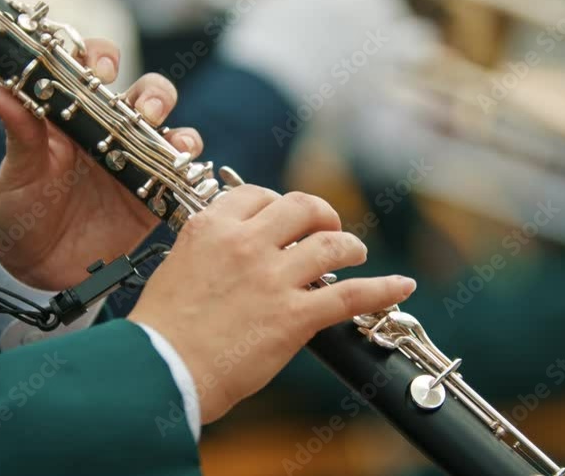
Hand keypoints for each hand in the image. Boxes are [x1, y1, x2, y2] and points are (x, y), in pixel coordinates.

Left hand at [0, 39, 201, 289]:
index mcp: (74, 115)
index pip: (95, 69)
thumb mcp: (18, 172)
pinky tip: (181, 169)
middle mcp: (110, 131)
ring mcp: (135, 162)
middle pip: (146, 93)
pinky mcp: (152, 195)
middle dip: (153, 94)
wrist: (34, 268)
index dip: (104, 57)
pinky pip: (180, 173)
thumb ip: (19, 132)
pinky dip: (188, 167)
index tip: (102, 68)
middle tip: (143, 111)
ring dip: (175, 127)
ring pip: (169, 128)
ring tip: (167, 139)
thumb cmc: (20, 210)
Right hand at [129, 186, 416, 423]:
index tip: (284, 219)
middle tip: (327, 227)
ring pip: (331, 244)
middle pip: (301, 206)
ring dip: (350, 246)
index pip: (256, 195)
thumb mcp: (177, 267)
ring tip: (356, 253)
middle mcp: (246, 243)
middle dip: (321, 213)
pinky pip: (351, 295)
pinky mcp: (295, 315)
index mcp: (211, 228)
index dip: (277, 204)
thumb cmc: (163, 330)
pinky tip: (402, 286)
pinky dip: (382, 289)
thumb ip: (209, 250)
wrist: (162, 370)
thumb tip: (232, 251)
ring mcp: (274, 277)